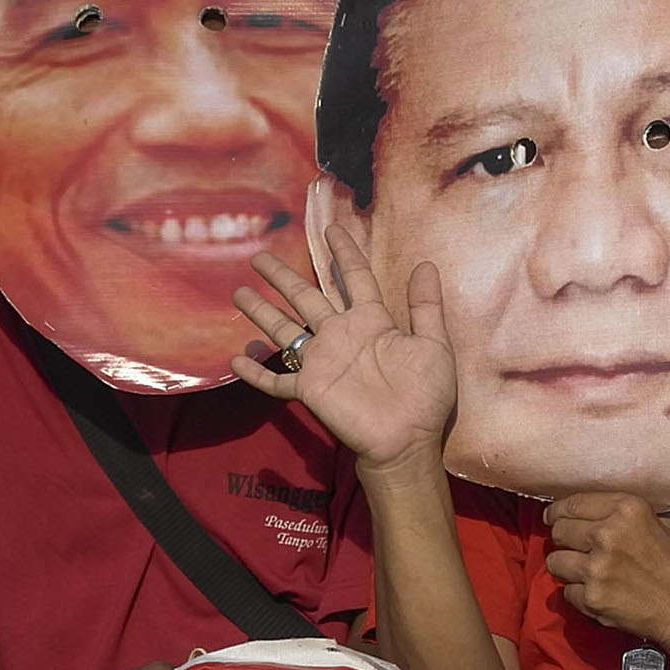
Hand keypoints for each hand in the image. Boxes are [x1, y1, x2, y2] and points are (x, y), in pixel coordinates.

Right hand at [227, 217, 457, 476]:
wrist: (407, 441)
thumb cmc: (425, 396)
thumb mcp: (434, 346)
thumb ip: (426, 307)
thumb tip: (427, 264)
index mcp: (372, 321)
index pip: (354, 278)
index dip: (344, 253)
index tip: (332, 228)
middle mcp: (341, 335)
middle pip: (306, 297)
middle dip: (283, 277)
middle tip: (260, 256)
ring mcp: (322, 362)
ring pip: (284, 330)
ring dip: (262, 313)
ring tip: (240, 293)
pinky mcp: (310, 389)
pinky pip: (277, 380)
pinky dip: (257, 371)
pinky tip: (235, 359)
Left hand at [543, 493, 669, 662]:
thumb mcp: (666, 525)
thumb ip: (629, 515)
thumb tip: (599, 511)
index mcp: (628, 509)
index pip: (574, 503)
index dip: (560, 510)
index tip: (556, 516)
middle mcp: (608, 535)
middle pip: (559, 529)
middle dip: (563, 537)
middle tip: (574, 545)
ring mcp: (597, 569)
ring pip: (555, 561)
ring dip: (567, 566)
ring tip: (585, 571)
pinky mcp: (593, 599)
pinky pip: (566, 592)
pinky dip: (579, 594)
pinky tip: (599, 593)